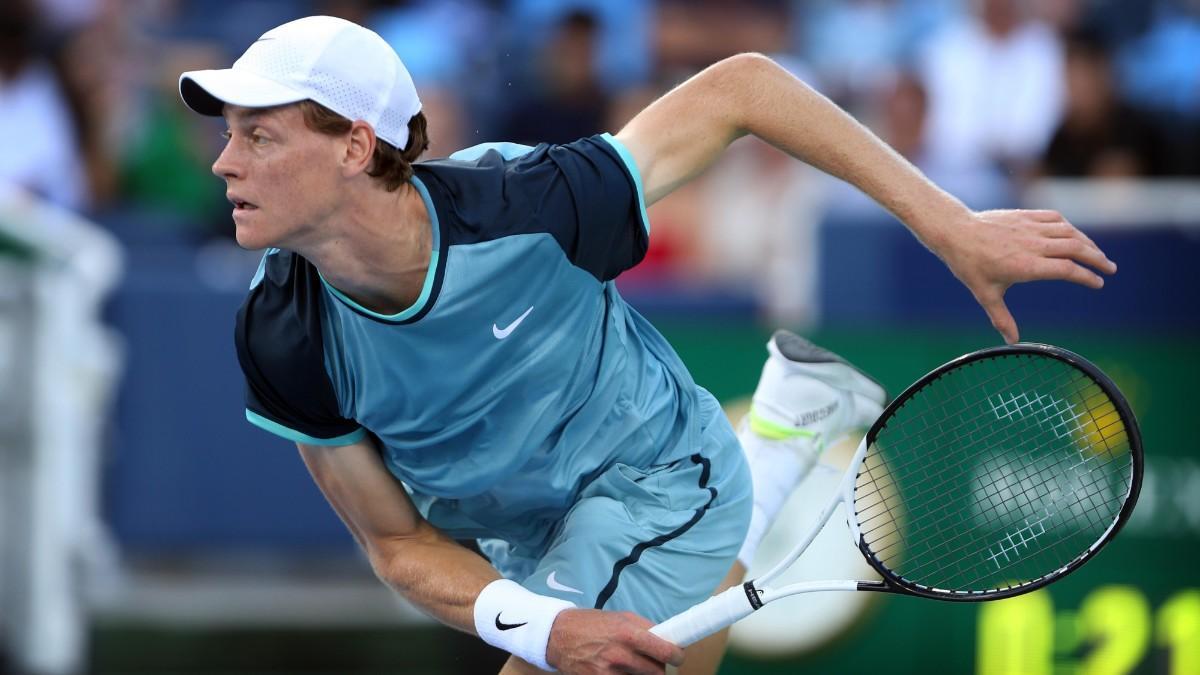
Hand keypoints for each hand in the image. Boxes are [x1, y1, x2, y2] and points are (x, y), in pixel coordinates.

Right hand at [544, 608, 684, 673]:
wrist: (558, 636)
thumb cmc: (592, 623)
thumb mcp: (621, 617)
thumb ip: (645, 628)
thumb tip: (667, 638)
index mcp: (629, 633)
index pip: (665, 651)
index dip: (676, 656)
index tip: (677, 656)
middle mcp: (621, 655)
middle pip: (657, 672)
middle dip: (658, 668)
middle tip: (653, 662)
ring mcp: (610, 672)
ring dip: (642, 674)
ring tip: (632, 665)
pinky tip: (619, 671)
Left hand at [928, 209, 1116, 343]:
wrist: (955, 232)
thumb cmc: (969, 265)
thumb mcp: (985, 295)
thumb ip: (1002, 318)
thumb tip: (1012, 342)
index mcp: (1027, 265)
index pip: (1068, 270)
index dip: (1087, 277)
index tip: (1098, 283)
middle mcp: (1034, 244)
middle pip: (1077, 248)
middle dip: (1097, 259)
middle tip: (1110, 269)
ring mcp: (1031, 228)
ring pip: (1069, 232)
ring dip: (1088, 242)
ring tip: (1097, 254)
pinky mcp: (1026, 215)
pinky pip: (1056, 219)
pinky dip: (1070, 227)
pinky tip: (1075, 235)